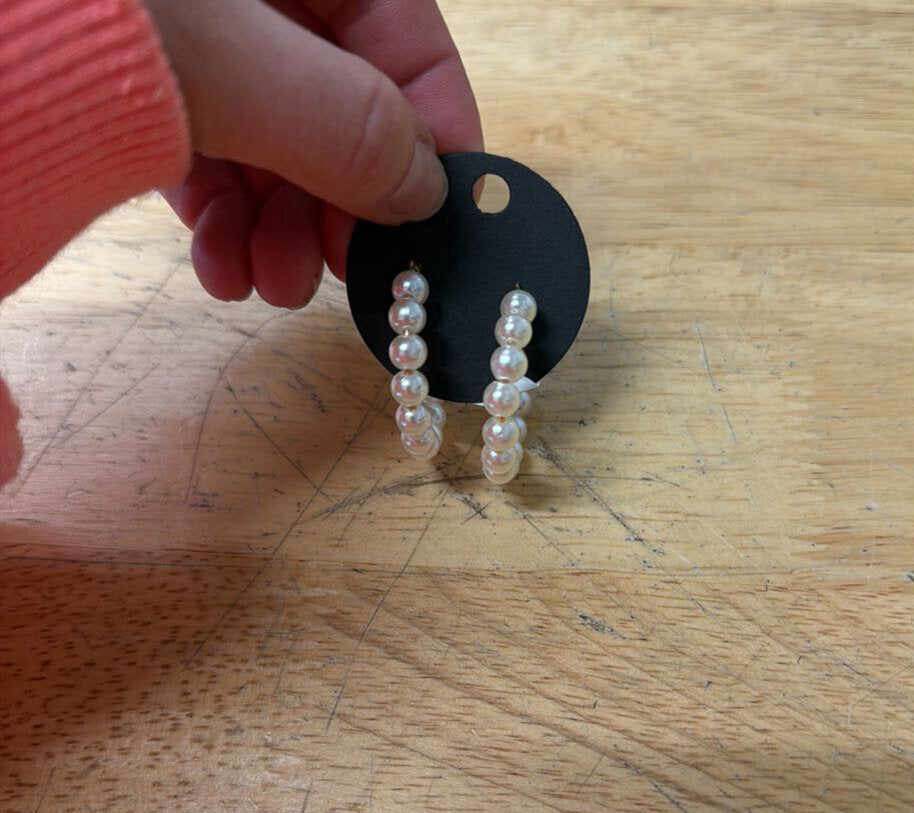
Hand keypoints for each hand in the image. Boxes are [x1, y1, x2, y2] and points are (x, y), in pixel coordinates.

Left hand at [144, 0, 482, 306]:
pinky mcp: (140, 92)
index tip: (438, 218)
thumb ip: (341, 122)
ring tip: (273, 282)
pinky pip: (208, 159)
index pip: (404, 33)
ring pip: (276, 145)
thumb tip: (426, 190)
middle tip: (340, 267)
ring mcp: (198, 41)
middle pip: (340, 104)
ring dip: (282, 231)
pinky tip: (223, 270)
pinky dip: (223, 223)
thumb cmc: (72, 18)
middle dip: (339, 203)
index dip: (435, 128)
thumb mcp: (230, 60)